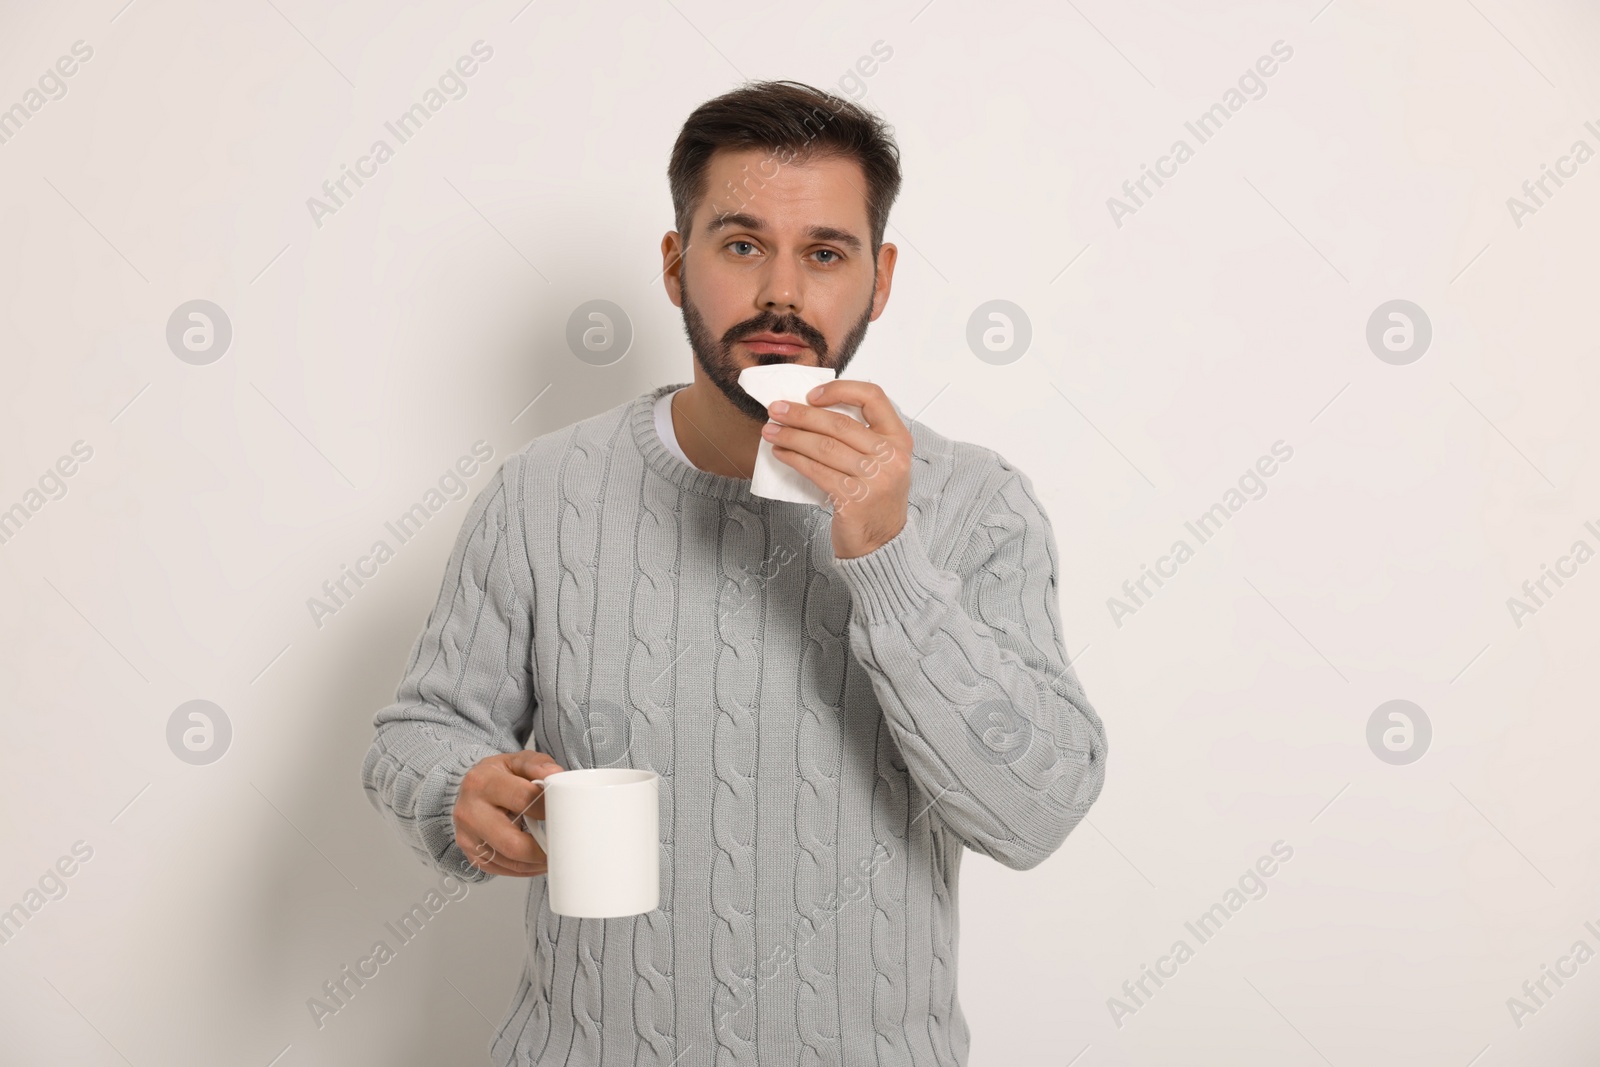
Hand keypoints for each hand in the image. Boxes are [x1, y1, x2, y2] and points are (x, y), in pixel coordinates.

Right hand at [452, 750, 564, 876]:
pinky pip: (501, 869)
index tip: (563, 814)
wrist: (471, 789)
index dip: (548, 809)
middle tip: (562, 845)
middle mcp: (469, 811)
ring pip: (509, 861)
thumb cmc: (498, 776)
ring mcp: (467, 836)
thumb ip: (538, 764)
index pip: (522, 799)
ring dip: (536, 862)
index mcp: (482, 782)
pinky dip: (524, 868)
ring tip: (553, 853)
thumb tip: (556, 774)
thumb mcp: (517, 761)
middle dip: (543, 849)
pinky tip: (536, 858)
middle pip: (513, 842)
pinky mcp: (471, 854)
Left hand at [763, 379, 912, 558]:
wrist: (881, 543)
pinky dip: (794, 459)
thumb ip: (860, 436)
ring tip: (771, 431)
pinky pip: (816, 471)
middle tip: (777, 410)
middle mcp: (890, 456)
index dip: (839, 390)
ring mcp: (874, 479)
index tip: (812, 395)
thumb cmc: (875, 499)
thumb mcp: (880, 461)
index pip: (873, 397)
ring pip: (824, 446)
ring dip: (791, 436)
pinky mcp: (854, 499)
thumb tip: (811, 410)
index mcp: (899, 439)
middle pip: (839, 423)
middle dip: (801, 414)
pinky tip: (781, 454)